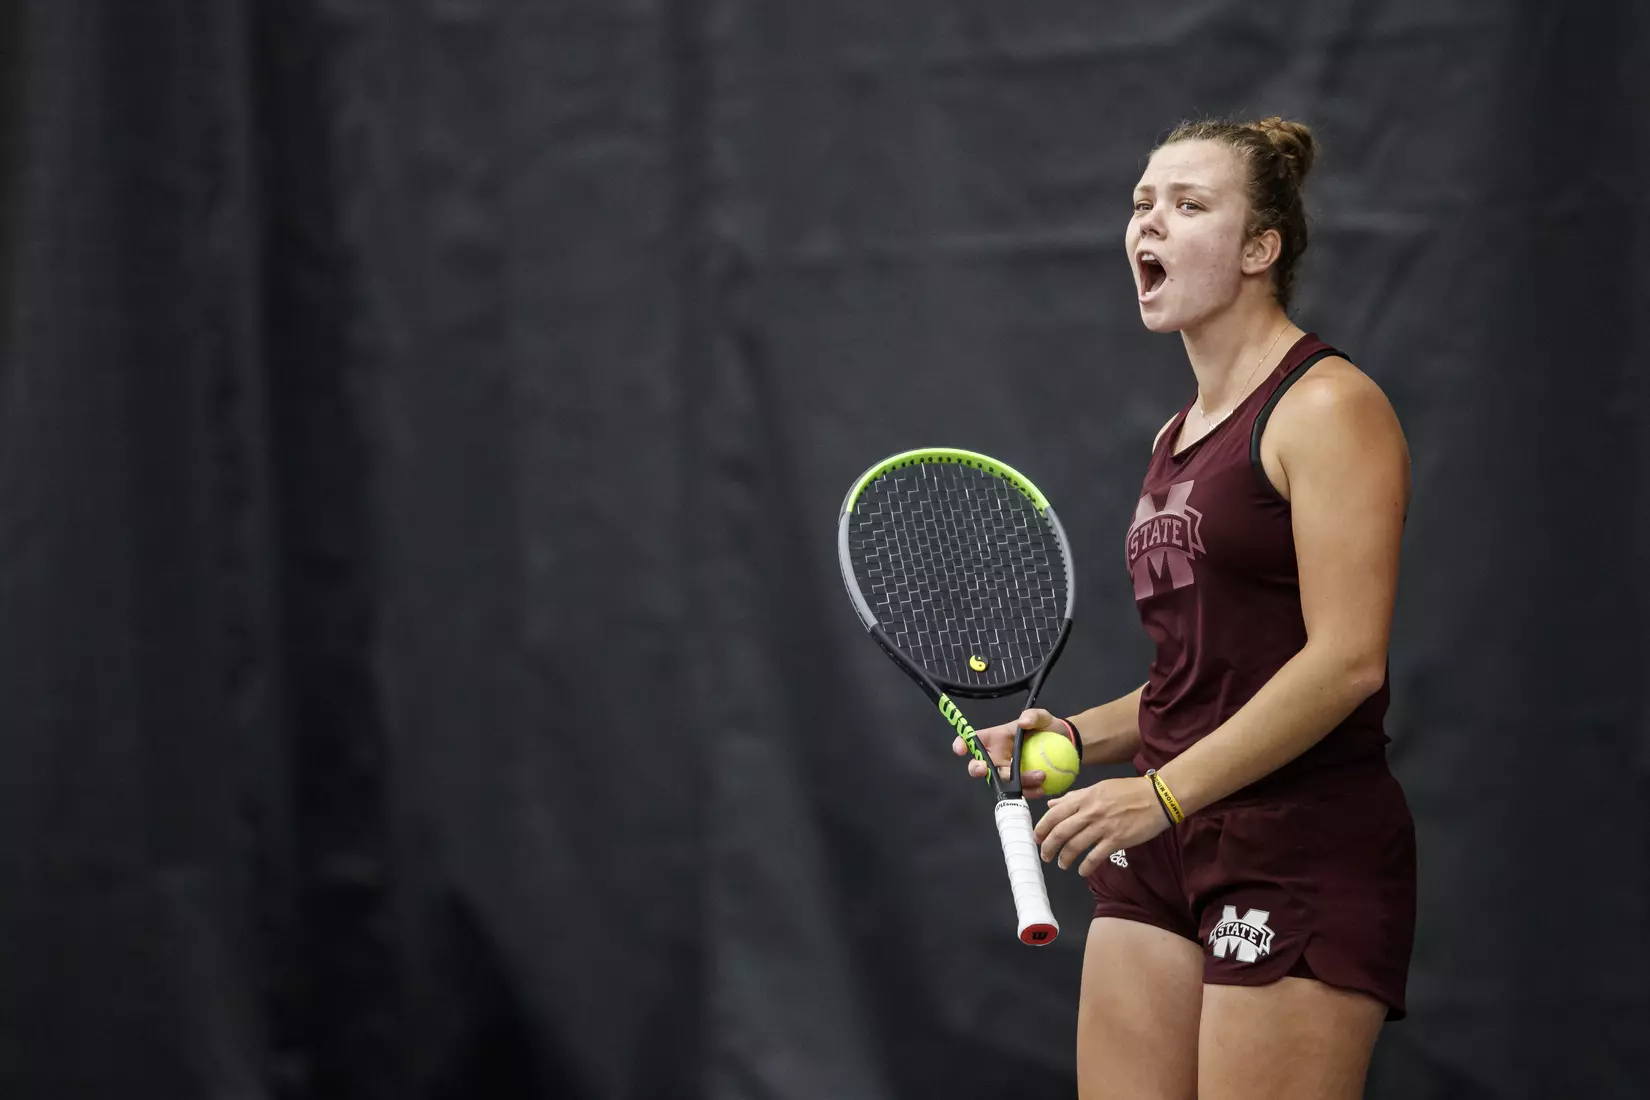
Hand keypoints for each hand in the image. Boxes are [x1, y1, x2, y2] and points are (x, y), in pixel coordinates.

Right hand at [951, 709, 1057, 798]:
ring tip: (1040, 776)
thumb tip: (1023, 722)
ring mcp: (1008, 773)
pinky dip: (1029, 792)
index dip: (962, 744)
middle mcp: (997, 757)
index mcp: (996, 738)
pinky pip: (1019, 792)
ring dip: (1016, 783)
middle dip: (977, 769)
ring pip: (1001, 782)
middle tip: (985, 769)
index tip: (961, 749)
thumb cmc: (1047, 728)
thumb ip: (1033, 716)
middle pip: (979, 766)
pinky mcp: (1022, 785)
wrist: (1066, 745)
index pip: (973, 740)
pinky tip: (1042, 788)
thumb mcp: (1042, 717)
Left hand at [1034, 776, 1169, 874]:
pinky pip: (1095, 857)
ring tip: (1062, 864)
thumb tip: (1052, 804)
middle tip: (1045, 856)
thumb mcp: (1099, 788)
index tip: (1037, 838)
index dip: (1042, 828)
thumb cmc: (1129, 791)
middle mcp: (1090, 812)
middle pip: (1060, 832)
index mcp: (1085, 797)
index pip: (1055, 814)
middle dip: (1048, 847)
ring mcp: (1103, 827)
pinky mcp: (1117, 840)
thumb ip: (1074, 797)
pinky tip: (1082, 871)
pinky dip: (1085, 867)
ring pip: (1075, 846)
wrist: (1158, 797)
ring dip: (1065, 858)